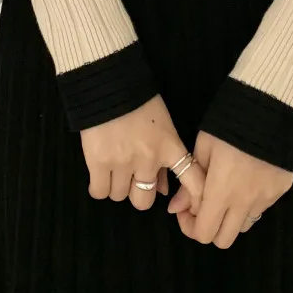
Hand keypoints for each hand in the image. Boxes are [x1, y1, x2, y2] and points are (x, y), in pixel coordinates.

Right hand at [81, 95, 205, 211]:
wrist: (109, 82)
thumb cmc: (138, 99)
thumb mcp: (162, 124)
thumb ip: (165, 157)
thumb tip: (165, 191)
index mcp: (170, 147)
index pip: (192, 181)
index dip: (194, 201)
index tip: (187, 210)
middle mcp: (148, 160)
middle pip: (144, 201)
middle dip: (138, 192)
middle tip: (131, 177)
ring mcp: (122, 163)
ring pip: (120, 196)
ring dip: (117, 186)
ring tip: (113, 168)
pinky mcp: (99, 162)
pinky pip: (99, 192)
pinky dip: (99, 186)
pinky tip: (99, 175)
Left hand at [167, 131, 292, 248]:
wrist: (268, 108)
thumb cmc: (227, 126)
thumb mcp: (202, 148)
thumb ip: (190, 183)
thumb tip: (177, 207)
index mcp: (222, 192)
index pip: (204, 232)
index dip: (189, 226)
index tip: (184, 208)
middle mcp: (245, 202)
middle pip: (224, 239)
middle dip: (209, 227)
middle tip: (202, 205)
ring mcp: (266, 199)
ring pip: (243, 226)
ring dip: (230, 218)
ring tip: (225, 193)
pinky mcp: (280, 190)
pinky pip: (261, 209)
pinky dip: (249, 204)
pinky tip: (245, 181)